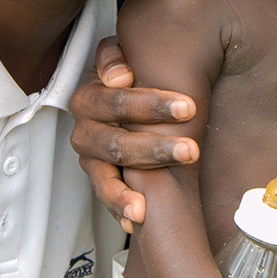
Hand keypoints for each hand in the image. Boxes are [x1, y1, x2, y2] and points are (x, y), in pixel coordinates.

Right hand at [69, 36, 198, 232]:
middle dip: (155, 148)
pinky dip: (120, 209)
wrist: (118, 99)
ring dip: (130, 190)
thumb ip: (115, 58)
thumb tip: (121, 75)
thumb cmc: (128, 76)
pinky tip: (137, 220)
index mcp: (90, 95)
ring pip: (108, 174)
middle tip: (191, 150)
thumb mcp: (122, 58)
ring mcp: (90, 157)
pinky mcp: (98, 178)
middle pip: (116, 142)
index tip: (189, 107)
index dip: (151, 104)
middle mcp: (85, 128)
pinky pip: (106, 197)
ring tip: (151, 203)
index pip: (117, 100)